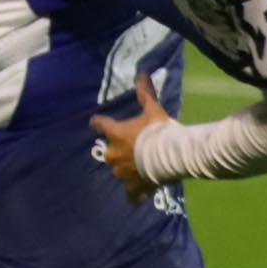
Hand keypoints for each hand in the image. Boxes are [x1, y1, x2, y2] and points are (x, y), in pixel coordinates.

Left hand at [89, 75, 173, 200]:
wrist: (170, 155)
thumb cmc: (158, 131)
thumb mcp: (153, 109)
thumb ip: (145, 93)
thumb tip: (141, 73)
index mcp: (115, 134)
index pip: (100, 124)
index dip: (99, 123)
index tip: (96, 122)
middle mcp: (113, 154)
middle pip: (110, 151)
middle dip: (120, 150)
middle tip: (135, 148)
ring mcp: (122, 173)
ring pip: (120, 171)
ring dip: (128, 169)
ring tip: (142, 168)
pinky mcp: (133, 187)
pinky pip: (131, 195)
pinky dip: (135, 194)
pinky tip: (140, 195)